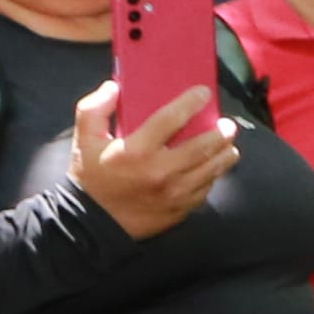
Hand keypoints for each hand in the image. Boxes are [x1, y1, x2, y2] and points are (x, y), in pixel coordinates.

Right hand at [73, 77, 238, 238]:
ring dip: (225, 155)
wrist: (91, 226)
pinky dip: (213, 177)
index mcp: (136, 150)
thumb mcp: (83, 139)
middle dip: (220, 133)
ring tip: (230, 145)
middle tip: (228, 124)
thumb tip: (114, 87)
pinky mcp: (179, 210)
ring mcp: (174, 194)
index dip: (190, 102)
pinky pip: (205, 190)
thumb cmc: (89, 178)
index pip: (171, 119)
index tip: (204, 92)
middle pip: (202, 146)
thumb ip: (94, 109)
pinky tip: (214, 169)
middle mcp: (160, 171)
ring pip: (211, 170)